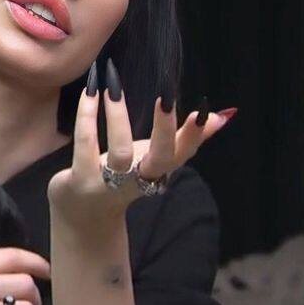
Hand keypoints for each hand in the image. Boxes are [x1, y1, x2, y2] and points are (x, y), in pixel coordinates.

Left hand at [47, 58, 235, 242]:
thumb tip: (225, 115)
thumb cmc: (122, 179)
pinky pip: (85, 143)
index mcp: (156, 174)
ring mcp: (107, 184)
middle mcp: (136, 182)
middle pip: (158, 159)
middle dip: (164, 130)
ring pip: (119, 151)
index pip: (181, 155)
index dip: (193, 135)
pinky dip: (87, 116)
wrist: (83, 217)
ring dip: (118, 117)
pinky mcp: (79, 180)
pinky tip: (89, 92)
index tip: (202, 109)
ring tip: (113, 86)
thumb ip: (186, 139)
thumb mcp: (153, 160)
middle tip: (165, 98)